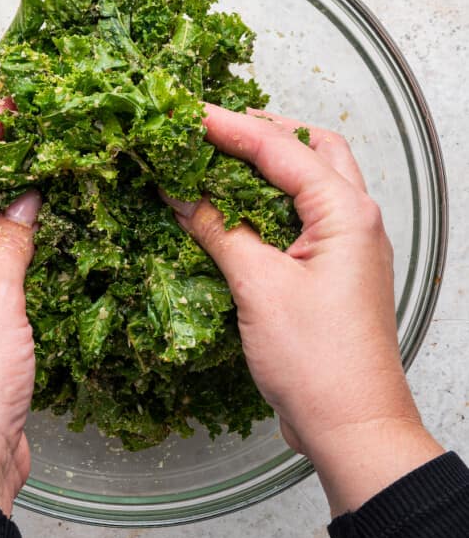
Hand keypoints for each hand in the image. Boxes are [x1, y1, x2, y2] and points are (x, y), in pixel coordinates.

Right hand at [164, 104, 442, 514]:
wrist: (351, 425)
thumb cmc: (318, 361)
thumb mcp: (257, 286)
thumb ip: (218, 230)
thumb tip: (180, 193)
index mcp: (345, 212)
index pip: (280, 149)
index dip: (229, 126)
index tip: (186, 112)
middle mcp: (356, 220)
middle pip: (312, 150)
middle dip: (263, 132)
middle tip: (212, 128)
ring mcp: (349, 248)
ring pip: (311, 184)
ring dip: (268, 168)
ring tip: (218, 162)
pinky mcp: (335, 274)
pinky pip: (303, 221)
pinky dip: (269, 206)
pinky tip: (233, 215)